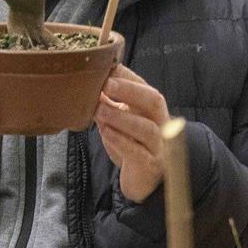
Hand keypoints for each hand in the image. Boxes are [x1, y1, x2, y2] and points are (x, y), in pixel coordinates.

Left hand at [97, 67, 168, 201]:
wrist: (142, 178)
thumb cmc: (131, 144)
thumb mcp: (119, 120)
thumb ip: (108, 103)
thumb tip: (87, 81)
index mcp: (152, 109)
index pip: (144, 86)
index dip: (127, 77)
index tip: (106, 69)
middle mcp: (160, 123)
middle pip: (154, 101)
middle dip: (130, 91)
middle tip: (106, 85)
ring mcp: (158, 145)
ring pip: (147, 128)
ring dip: (121, 117)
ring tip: (99, 111)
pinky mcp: (150, 165)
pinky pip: (138, 152)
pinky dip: (121, 141)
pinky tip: (106, 133)